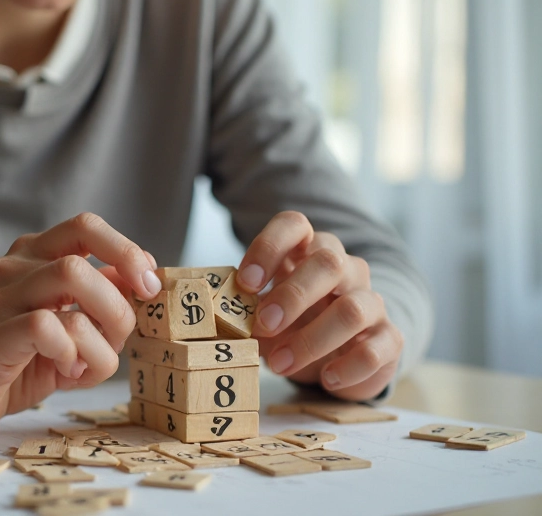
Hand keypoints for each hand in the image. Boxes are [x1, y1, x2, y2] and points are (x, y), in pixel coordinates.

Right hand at [0, 213, 161, 434]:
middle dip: (118, 307)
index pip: (87, 226)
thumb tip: (141, 273)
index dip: (127, 252)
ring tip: (84, 362)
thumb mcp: (65, 323)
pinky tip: (65, 371)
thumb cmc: (11, 357)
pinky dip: (71, 352)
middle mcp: (13, 268)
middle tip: (115, 341)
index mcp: (32, 256)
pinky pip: (47, 327)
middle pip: (84, 260)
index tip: (149, 287)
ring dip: (99, 331)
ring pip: (71, 280)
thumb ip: (98, 298)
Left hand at [236, 211, 403, 400]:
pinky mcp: (389, 338)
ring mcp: (371, 301)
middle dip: (292, 295)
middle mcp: (344, 269)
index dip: (269, 247)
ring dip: (312, 339)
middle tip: (263, 325)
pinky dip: (349, 367)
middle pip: (328, 262)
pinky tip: (326, 379)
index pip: (294, 225)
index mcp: (307, 252)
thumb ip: (244, 308)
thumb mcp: (265, 312)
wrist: (341, 356)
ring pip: (353, 309)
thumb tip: (215, 316)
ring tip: (280, 364)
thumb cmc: (293, 324)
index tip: (246, 283)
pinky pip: (378, 348)